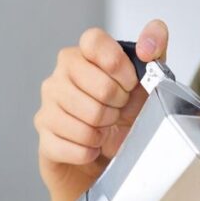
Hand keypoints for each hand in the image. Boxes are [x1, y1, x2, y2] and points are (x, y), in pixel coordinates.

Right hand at [35, 20, 168, 200]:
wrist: (110, 159)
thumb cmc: (127, 116)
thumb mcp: (149, 82)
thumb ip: (155, 51)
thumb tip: (150, 42)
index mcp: (84, 55)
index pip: (93, 40)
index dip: (118, 64)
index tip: (130, 83)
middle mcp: (60, 75)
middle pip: (98, 86)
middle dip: (117, 106)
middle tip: (117, 113)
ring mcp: (48, 105)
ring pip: (86, 117)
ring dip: (104, 131)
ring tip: (105, 130)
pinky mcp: (44, 136)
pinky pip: (73, 145)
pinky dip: (90, 151)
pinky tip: (92, 148)